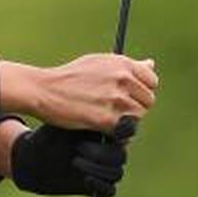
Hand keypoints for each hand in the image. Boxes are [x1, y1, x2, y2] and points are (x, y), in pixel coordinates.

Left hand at [10, 117, 135, 196]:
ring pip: (116, 173)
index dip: (126, 131)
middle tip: (79, 147)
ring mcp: (103, 169)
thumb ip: (83, 117)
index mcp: (105, 131)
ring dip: (98, 169)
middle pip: (120, 155)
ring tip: (75, 161)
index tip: (114, 131)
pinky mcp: (96, 186)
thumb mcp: (63, 122)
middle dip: (101, 153)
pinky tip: (86, 179)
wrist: (34, 158)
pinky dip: (101, 186)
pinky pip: (110, 190)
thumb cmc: (48, 134)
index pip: (127, 131)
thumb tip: (99, 109)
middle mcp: (108, 150)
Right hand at [36, 54, 157, 129]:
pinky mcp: (107, 119)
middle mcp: (122, 79)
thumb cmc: (70, 77)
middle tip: (113, 108)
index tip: (128, 95)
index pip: (151, 81)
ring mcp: (116, 99)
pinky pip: (125, 132)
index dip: (140, 90)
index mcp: (122, 63)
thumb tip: (151, 64)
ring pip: (137, 118)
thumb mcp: (98, 62)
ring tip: (106, 117)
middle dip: (134, 107)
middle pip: (147, 101)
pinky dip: (116, 134)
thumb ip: (126, 66)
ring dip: (125, 121)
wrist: (45, 90)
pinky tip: (102, 128)